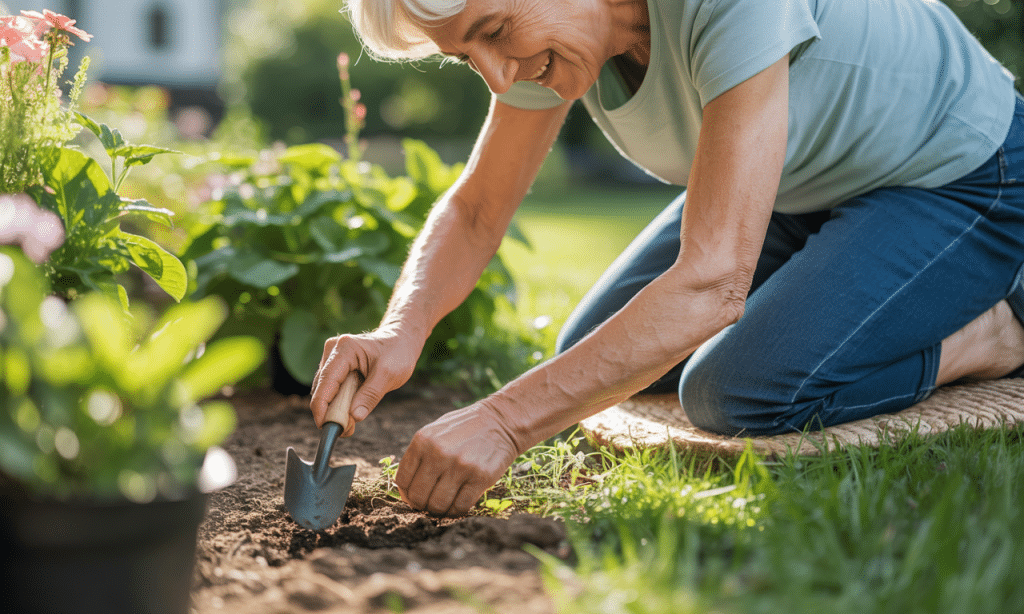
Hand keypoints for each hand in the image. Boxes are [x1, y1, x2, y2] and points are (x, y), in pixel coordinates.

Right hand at [309, 329, 419, 432]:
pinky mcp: (335, 366)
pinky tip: (351, 412)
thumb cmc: (397, 353)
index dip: (322, 407)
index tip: (326, 428)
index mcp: (345, 349)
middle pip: (322, 389)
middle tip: (346, 431)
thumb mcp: (389, 375)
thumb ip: (371, 395)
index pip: (326, 382)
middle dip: (330, 412)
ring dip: (335, 410)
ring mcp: (332, 358)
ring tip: (351, 424)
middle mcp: (333, 351)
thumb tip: (354, 417)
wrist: (401, 340)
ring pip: (325, 391)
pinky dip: (339, 403)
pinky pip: (332, 389)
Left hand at [395, 400, 522, 515]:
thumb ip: (419, 456)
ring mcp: (460, 466)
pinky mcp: (480, 477)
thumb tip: (405, 490)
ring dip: (439, 511)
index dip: (406, 495)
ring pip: (437, 506)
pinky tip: (459, 502)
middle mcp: (438, 453)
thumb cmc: (464, 429)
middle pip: (418, 497)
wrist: (501, 421)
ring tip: (445, 504)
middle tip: (430, 503)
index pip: (402, 481)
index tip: (415, 497)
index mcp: (422, 441)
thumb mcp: (435, 432)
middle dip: (421, 506)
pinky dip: (457, 511)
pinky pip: (460, 507)